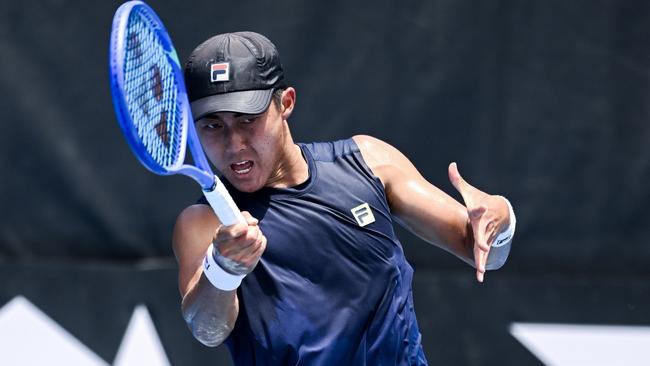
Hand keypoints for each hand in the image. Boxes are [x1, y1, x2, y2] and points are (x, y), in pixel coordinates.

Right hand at [212, 211, 266, 275]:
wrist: (223, 262)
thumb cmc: (227, 238)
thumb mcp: (227, 226)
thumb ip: (241, 217)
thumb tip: (254, 221)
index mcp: (220, 239)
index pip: (233, 232)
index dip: (242, 226)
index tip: (244, 225)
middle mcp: (228, 252)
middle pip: (251, 236)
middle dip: (254, 229)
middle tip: (251, 228)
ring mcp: (239, 260)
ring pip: (258, 241)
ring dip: (258, 235)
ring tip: (252, 234)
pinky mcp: (248, 265)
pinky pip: (261, 247)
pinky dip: (261, 241)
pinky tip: (254, 242)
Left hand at [448, 162, 508, 282]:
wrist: (501, 212)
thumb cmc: (480, 202)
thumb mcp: (470, 192)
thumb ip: (458, 180)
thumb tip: (451, 165)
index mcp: (479, 213)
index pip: (479, 210)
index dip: (479, 208)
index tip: (480, 207)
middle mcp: (484, 227)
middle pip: (483, 235)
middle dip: (482, 241)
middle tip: (482, 247)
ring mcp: (486, 237)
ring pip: (484, 249)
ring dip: (482, 259)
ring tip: (480, 270)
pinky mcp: (485, 245)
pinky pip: (482, 257)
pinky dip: (481, 265)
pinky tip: (479, 277)